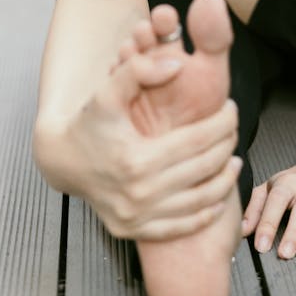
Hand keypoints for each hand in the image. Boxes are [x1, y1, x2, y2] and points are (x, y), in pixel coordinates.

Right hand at [33, 51, 240, 240]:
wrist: (61, 160)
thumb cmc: (89, 122)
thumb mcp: (108, 90)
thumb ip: (140, 70)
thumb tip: (178, 64)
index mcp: (137, 159)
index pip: (198, 140)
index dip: (222, 122)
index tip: (231, 108)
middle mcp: (139, 194)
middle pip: (203, 169)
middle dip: (227, 146)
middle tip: (234, 130)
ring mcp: (136, 217)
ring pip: (199, 202)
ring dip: (224, 180)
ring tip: (234, 160)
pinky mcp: (132, 231)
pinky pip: (180, 227)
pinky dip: (205, 212)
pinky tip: (216, 194)